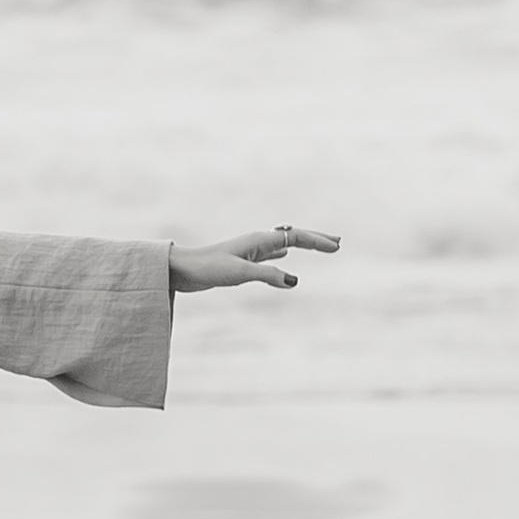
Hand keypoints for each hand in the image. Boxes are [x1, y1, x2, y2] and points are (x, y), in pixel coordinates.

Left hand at [167, 225, 339, 292]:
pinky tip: (284, 254)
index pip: (296, 237)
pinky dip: (283, 252)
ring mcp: (250, 251)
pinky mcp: (241, 261)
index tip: (336, 247)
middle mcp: (256, 242)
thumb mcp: (239, 274)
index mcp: (258, 241)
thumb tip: (294, 282)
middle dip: (315, 239)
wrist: (181, 270)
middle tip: (337, 242)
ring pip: (283, 244)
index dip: (316, 241)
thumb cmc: (207, 268)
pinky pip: (269, 253)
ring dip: (303, 244)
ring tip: (319, 246)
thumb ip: (267, 276)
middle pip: (293, 236)